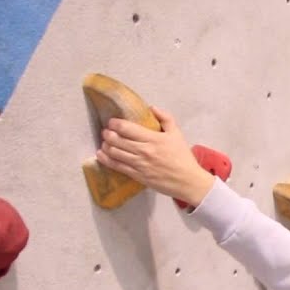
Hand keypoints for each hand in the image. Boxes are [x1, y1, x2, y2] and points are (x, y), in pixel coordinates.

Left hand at [95, 106, 214, 206]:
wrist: (188, 181)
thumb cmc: (183, 157)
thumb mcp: (177, 134)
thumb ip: (165, 118)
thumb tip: (151, 108)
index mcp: (153, 139)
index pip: (126, 128)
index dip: (115, 123)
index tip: (112, 122)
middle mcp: (144, 151)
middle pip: (117, 139)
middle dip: (107, 133)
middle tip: (106, 131)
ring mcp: (139, 164)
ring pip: (114, 152)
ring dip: (105, 145)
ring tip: (105, 142)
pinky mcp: (137, 176)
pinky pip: (117, 166)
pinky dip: (106, 159)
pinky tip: (101, 155)